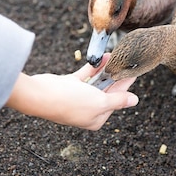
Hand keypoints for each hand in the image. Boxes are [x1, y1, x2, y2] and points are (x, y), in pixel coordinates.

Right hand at [5, 53, 137, 129]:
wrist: (40, 95)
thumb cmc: (70, 102)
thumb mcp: (99, 102)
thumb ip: (118, 100)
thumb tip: (134, 101)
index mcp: (96, 119)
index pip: (116, 101)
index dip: (125, 86)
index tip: (134, 72)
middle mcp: (87, 109)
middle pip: (107, 91)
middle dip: (116, 76)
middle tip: (127, 62)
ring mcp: (78, 97)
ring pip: (97, 82)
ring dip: (106, 70)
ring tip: (116, 56)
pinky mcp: (69, 85)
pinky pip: (86, 75)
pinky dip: (94, 67)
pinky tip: (103, 57)